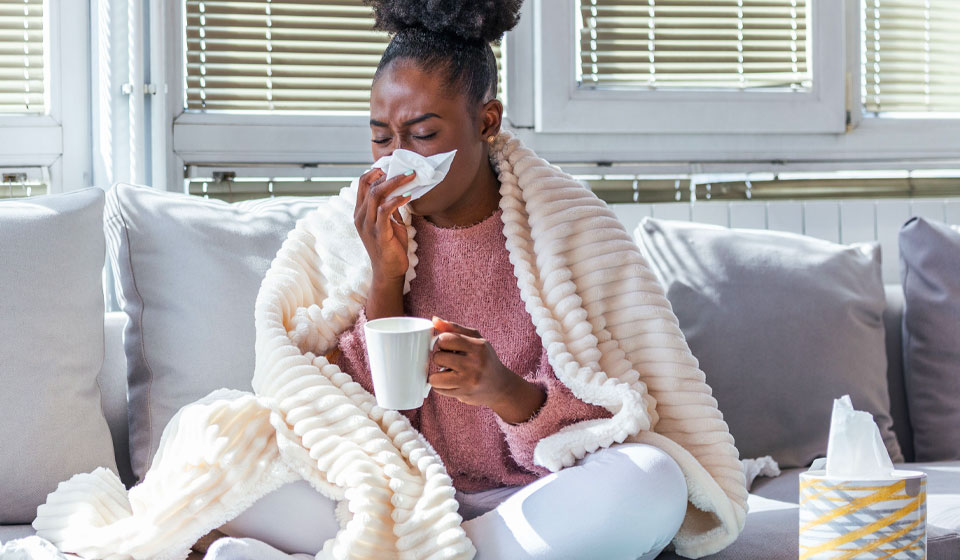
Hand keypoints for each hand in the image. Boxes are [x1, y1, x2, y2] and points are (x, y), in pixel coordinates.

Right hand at [354, 168, 417, 282]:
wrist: (389, 272)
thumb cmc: (390, 247)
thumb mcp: (389, 223)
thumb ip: (389, 208)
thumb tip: (399, 190)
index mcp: (360, 212)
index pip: (361, 184)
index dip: (375, 172)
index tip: (392, 165)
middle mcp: (360, 217)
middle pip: (368, 185)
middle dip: (388, 174)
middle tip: (407, 169)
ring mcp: (368, 225)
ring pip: (375, 194)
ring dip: (394, 183)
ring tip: (410, 177)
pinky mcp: (379, 233)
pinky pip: (385, 210)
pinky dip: (397, 200)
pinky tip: (408, 196)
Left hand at [429, 316, 546, 423]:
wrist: (501, 387)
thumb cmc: (485, 359)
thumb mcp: (476, 339)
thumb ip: (454, 328)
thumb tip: (434, 320)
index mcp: (478, 346)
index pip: (445, 339)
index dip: (441, 342)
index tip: (447, 346)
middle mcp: (475, 364)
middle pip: (438, 357)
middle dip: (440, 358)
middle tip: (450, 361)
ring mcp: (469, 381)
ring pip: (435, 377)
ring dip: (438, 375)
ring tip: (448, 373)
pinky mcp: (464, 394)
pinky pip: (439, 389)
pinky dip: (441, 386)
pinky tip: (452, 382)